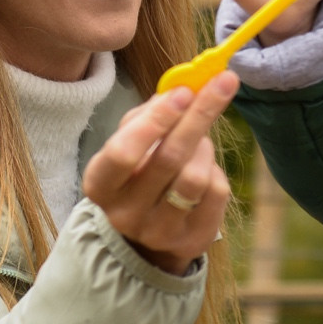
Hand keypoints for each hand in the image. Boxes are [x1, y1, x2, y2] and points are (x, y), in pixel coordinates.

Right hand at [80, 73, 235, 272]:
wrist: (150, 228)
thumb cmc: (139, 171)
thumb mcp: (131, 142)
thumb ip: (149, 114)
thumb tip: (183, 87)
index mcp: (100, 185)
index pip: (123, 153)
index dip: (155, 120)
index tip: (184, 91)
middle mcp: (124, 214)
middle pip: (167, 158)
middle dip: (198, 115)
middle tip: (222, 83)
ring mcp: (158, 232)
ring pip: (194, 177)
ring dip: (205, 146)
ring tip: (201, 139)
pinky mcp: (191, 240)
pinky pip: (215, 193)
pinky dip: (215, 169)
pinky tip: (205, 167)